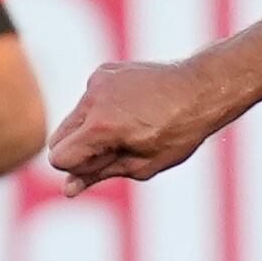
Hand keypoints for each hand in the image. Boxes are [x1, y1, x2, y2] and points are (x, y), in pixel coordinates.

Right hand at [48, 59, 228, 193]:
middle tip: (117, 150)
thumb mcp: (143, 165)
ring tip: (129, 128)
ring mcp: (96, 81)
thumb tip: (68, 189)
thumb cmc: (179, 132)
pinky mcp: (104, 71)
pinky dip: (101, 108)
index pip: (58, 159)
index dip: (78, 168)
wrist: (202, 88)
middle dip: (79, 150)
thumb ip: (100, 175)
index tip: (106, 164)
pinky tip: (131, 109)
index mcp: (101, 127)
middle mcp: (92, 100)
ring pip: (72, 118)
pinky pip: (89, 98)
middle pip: (58, 138)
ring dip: (90, 130)